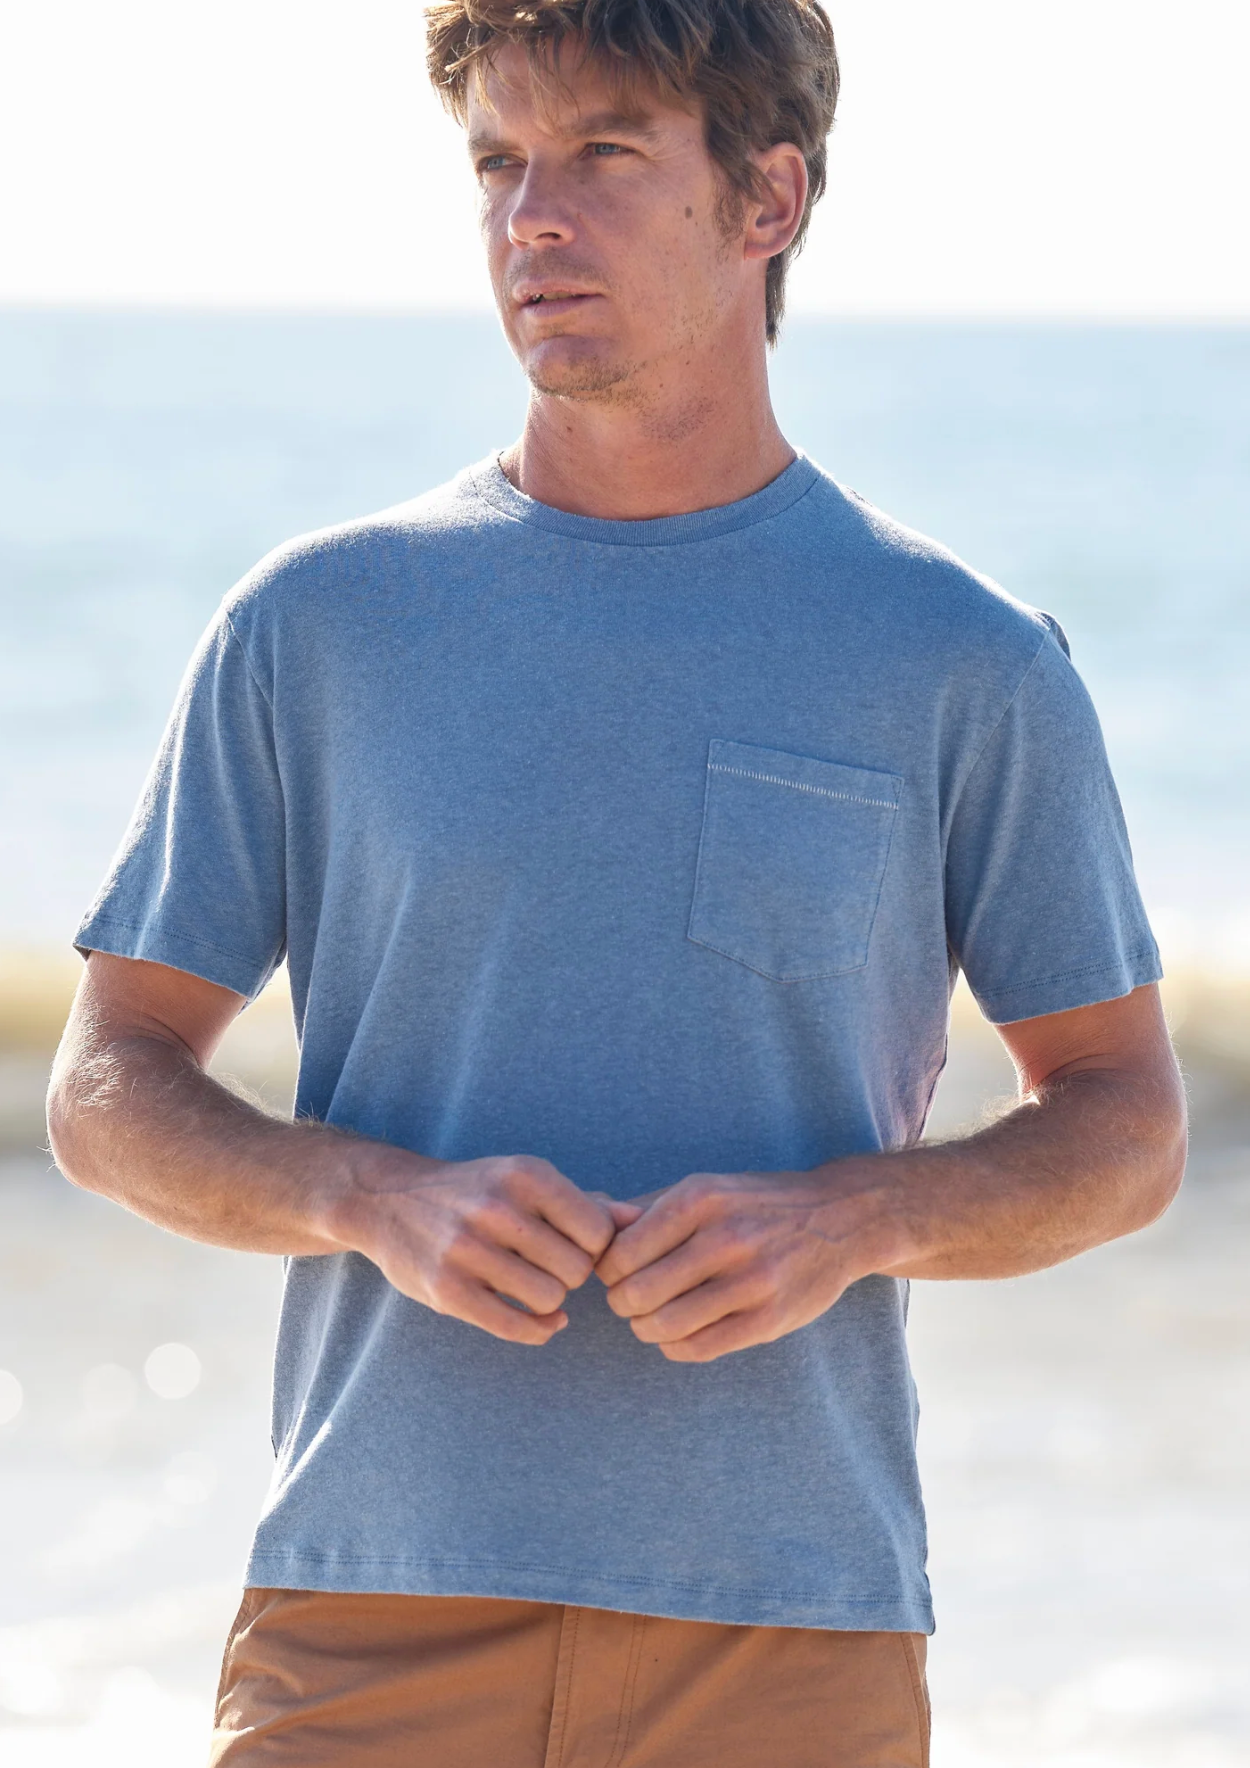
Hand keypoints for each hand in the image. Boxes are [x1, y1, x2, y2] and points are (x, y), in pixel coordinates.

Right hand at [333, 1151, 640, 1345]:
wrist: (388, 1201)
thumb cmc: (475, 1191)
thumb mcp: (527, 1181)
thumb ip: (586, 1203)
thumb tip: (642, 1221)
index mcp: (524, 1175)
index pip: (597, 1230)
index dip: (595, 1246)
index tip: (576, 1246)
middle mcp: (497, 1208)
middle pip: (578, 1269)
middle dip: (572, 1275)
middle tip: (552, 1268)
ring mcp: (468, 1251)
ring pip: (550, 1298)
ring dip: (551, 1300)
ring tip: (535, 1285)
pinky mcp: (447, 1291)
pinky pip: (516, 1326)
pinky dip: (539, 1329)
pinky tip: (541, 1319)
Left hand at [596, 1165, 905, 1362]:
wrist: (839, 1218)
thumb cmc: (755, 1205)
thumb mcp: (704, 1190)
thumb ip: (646, 1208)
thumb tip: (591, 1216)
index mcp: (700, 1199)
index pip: (621, 1252)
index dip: (607, 1270)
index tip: (618, 1273)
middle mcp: (725, 1237)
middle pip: (636, 1292)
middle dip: (622, 1304)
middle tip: (631, 1301)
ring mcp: (751, 1281)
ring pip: (665, 1325)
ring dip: (646, 1329)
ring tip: (652, 1320)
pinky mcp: (769, 1318)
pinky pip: (699, 1348)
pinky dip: (675, 1347)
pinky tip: (678, 1335)